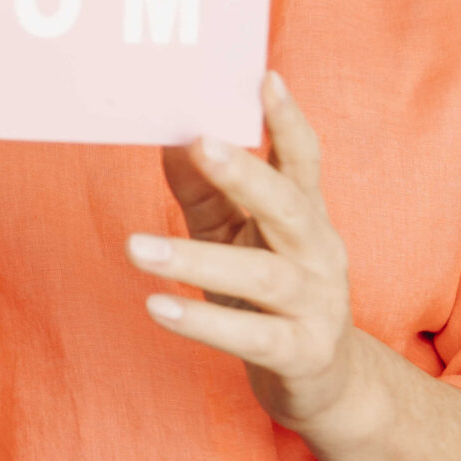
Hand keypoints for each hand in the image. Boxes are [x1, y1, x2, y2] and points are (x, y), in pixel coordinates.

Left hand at [133, 72, 360, 432]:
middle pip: (289, 206)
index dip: (288, 120)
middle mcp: (320, 252)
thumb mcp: (234, 234)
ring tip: (136, 247)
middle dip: (246, 174)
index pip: (304, 159)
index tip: (265, 78)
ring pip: (262, 275)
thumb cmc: (268, 293)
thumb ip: (205, 189)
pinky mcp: (302, 354)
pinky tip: (158, 306)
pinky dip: (204, 323)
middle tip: (199, 142)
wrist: (324, 381)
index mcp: (307, 214)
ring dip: (196, 258)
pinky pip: (251, 337)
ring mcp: (317, 305)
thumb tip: (167, 135)